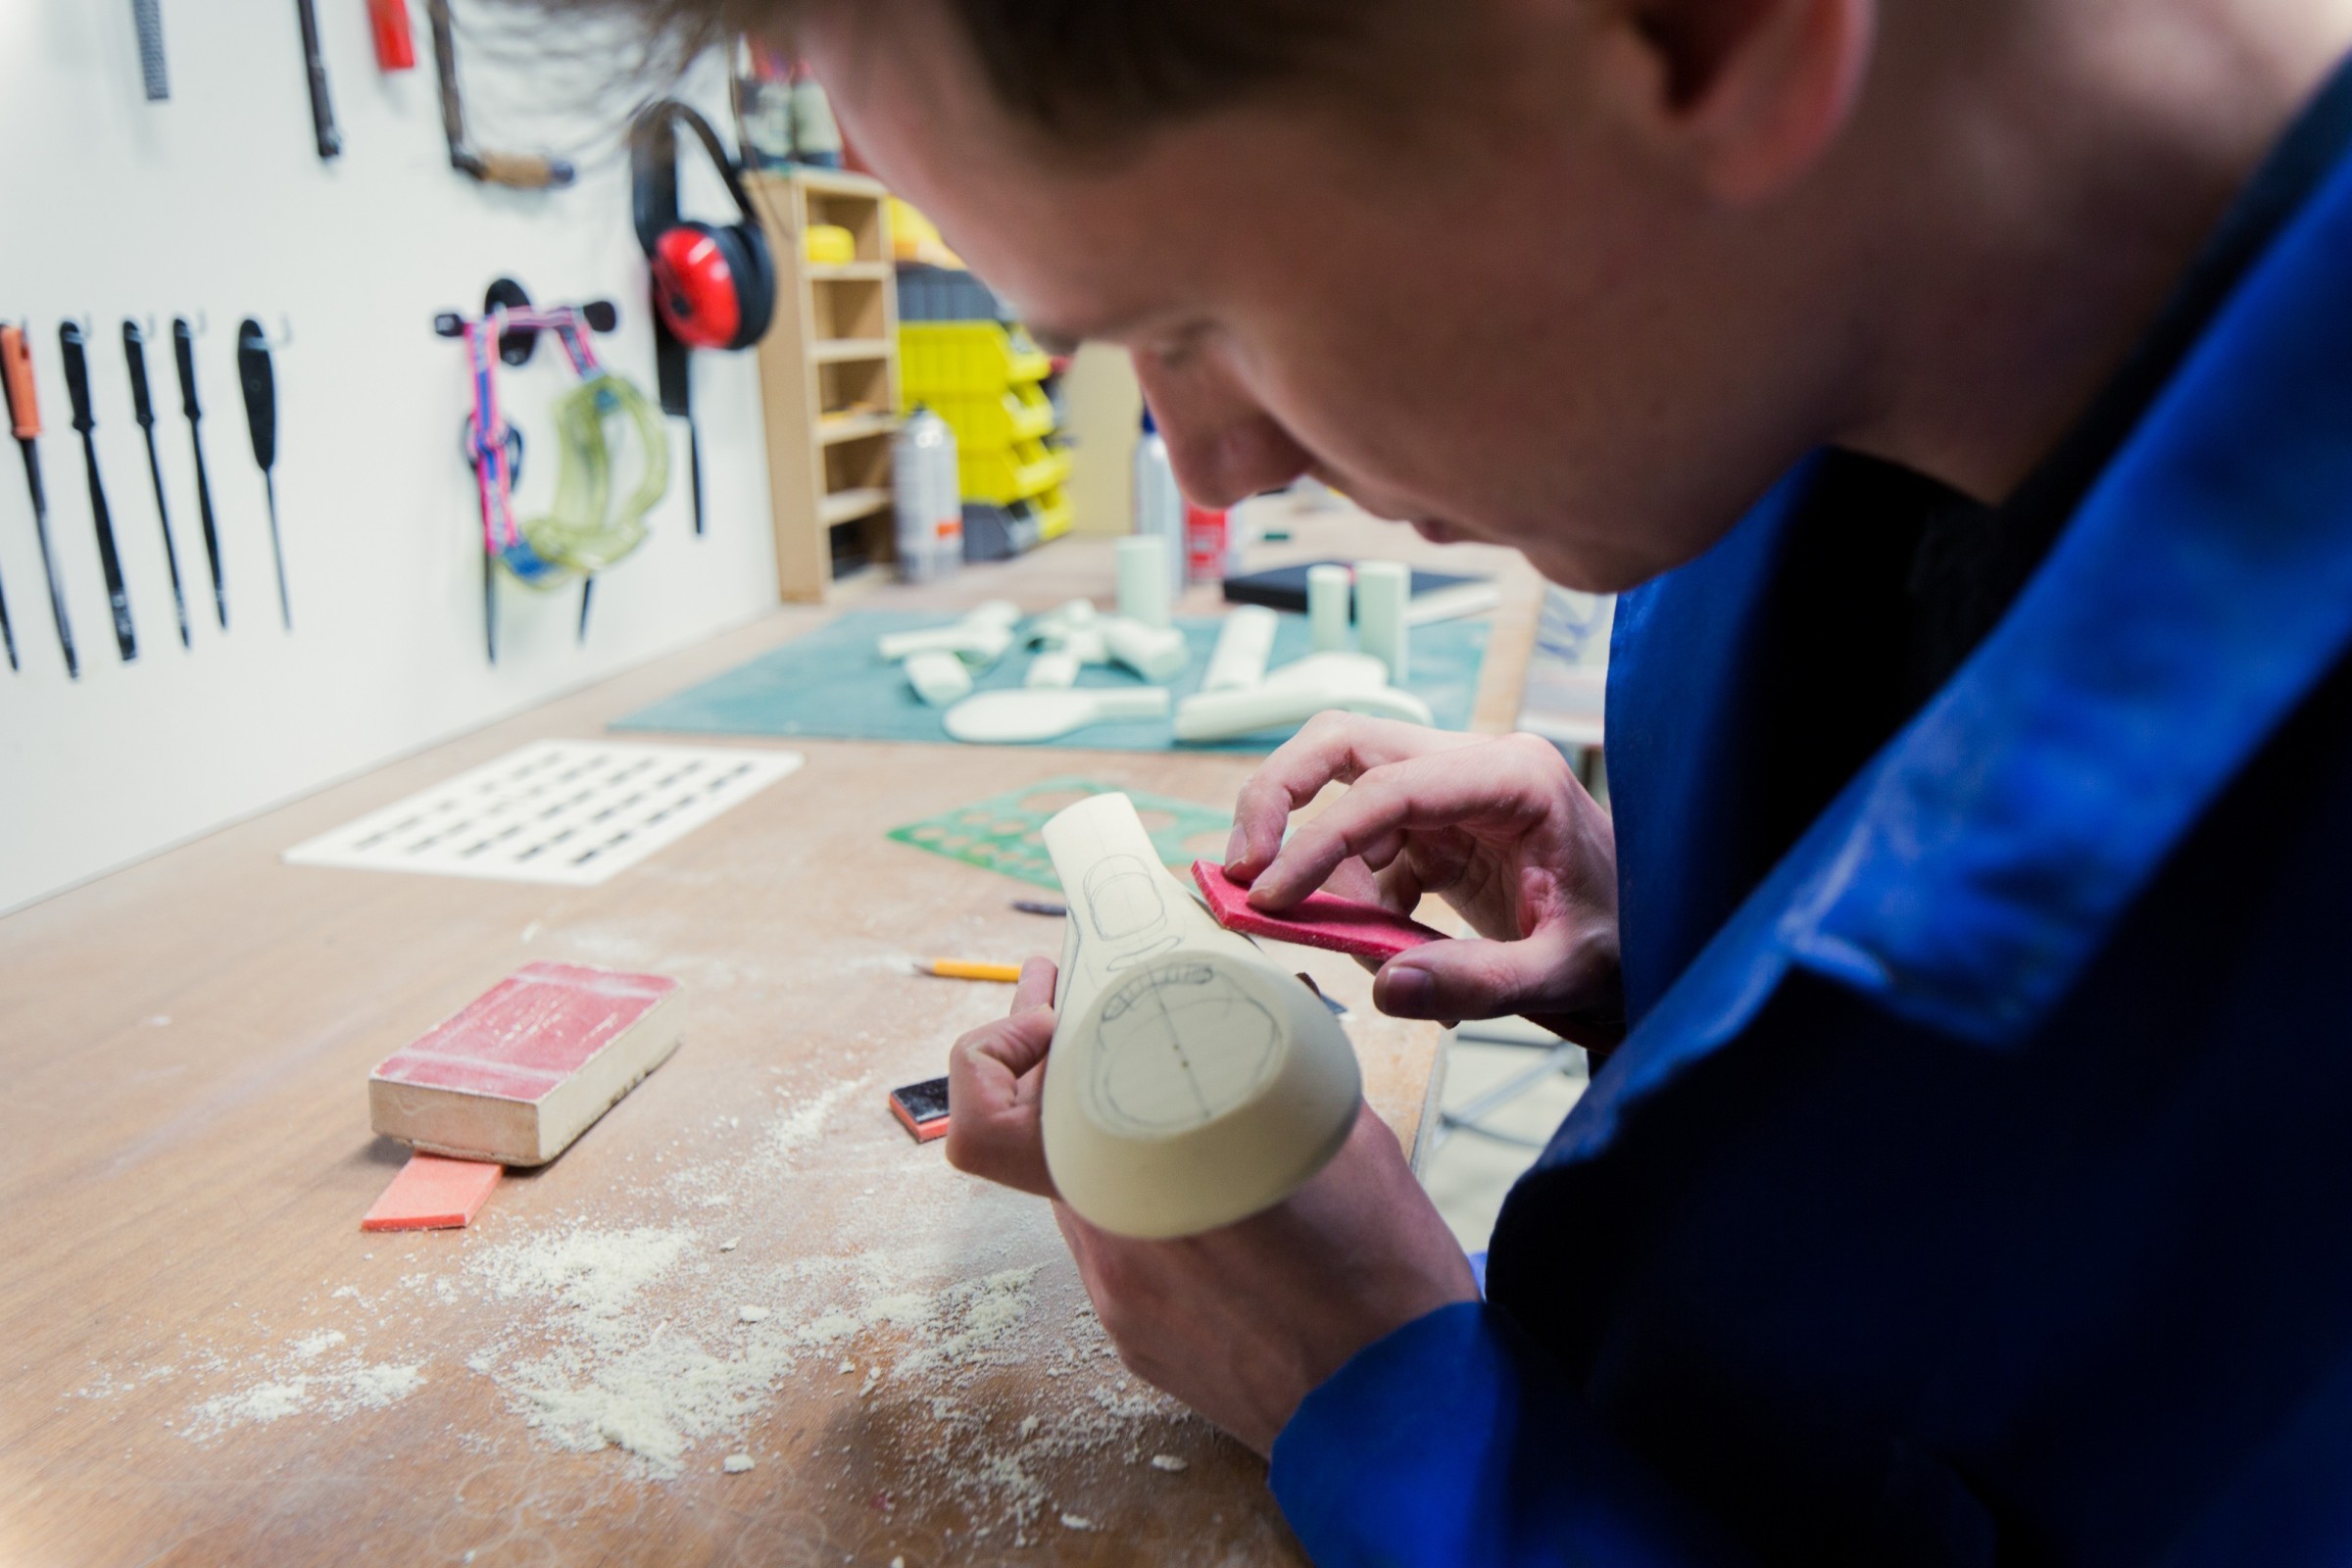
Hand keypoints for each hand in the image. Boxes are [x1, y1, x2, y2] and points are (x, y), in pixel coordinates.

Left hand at [944, 964, 1480, 1455]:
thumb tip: (1275, 997)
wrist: (1400, 1419)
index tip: (1045, 1023)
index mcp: (1148, 1180)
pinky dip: (1147, 1213)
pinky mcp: (1140, 1345)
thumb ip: (1286, 1065)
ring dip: (1107, 1148)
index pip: (993, 1126)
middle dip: (1054, 1078)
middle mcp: (1113, 1244)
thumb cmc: (1384, 1279)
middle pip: (1037, 1143)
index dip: (994, 1061)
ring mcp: (1119, 1305)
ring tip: (1169, 1107)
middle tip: (1074, 1015)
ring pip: (1082, 1197)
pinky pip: (1120, 1256)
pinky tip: (1212, 1199)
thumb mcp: (1348, 1139)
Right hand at [1227, 716, 1622, 1044]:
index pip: (1388, 788)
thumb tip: (1386, 988)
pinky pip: (1361, 844)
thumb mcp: (1564, 974)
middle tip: (1239, 870)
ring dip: (1309, 852)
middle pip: (1345, 743)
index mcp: (1514, 777)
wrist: (1650, 943)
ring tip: (1322, 925)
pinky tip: (1376, 940)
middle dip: (1278, 797)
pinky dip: (1343, 891)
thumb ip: (1480, 983)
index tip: (1270, 894)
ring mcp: (1450, 793)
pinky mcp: (1436, 829)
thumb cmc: (1624, 942)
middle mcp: (1475, 765)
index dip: (1318, 838)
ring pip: (1341, 785)